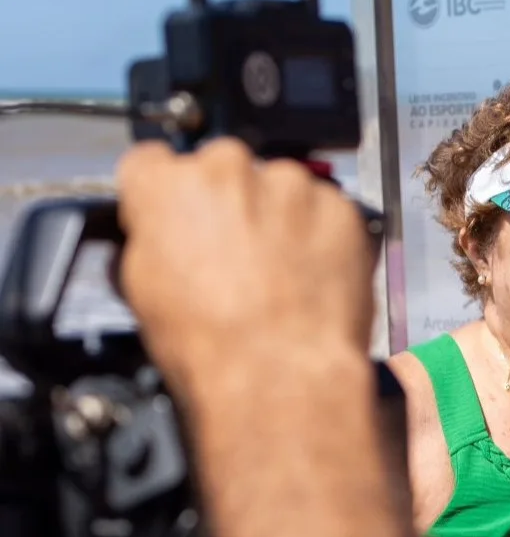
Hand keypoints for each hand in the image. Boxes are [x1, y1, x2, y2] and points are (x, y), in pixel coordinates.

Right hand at [113, 138, 378, 403]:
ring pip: (281, 189)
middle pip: (224, 170)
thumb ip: (150, 243)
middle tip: (236, 258)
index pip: (153, 163)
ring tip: (279, 276)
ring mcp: (289, 185)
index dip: (165, 195)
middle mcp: (227, 170)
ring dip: (280, 220)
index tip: (178, 214)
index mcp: (164, 185)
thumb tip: (157, 240)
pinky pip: (328, 212)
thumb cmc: (211, 345)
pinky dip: (323, 237)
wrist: (280, 372)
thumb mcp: (143, 292)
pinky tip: (311, 278)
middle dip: (229, 205)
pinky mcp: (339, 207)